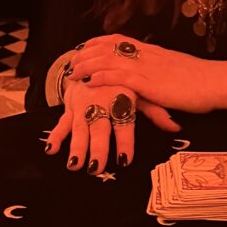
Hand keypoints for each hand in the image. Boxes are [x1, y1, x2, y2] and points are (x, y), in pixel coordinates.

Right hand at [45, 78, 179, 172]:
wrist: (93, 58)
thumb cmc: (120, 80)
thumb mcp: (139, 91)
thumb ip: (155, 110)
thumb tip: (175, 127)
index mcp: (120, 100)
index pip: (124, 124)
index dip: (124, 142)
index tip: (124, 159)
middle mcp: (101, 104)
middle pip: (99, 129)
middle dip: (97, 148)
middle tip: (96, 168)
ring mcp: (83, 107)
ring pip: (79, 128)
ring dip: (76, 147)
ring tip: (74, 165)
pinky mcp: (70, 107)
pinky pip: (62, 122)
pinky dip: (56, 135)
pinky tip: (51, 149)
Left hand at [66, 35, 226, 113]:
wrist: (217, 82)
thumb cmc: (202, 82)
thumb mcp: (176, 74)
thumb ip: (160, 75)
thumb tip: (152, 81)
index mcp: (154, 51)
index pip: (120, 40)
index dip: (99, 42)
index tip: (85, 45)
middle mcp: (147, 55)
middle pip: (109, 47)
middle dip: (87, 52)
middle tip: (71, 58)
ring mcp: (147, 67)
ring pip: (110, 60)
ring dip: (88, 65)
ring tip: (73, 71)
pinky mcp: (150, 82)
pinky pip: (120, 76)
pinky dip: (102, 76)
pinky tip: (89, 80)